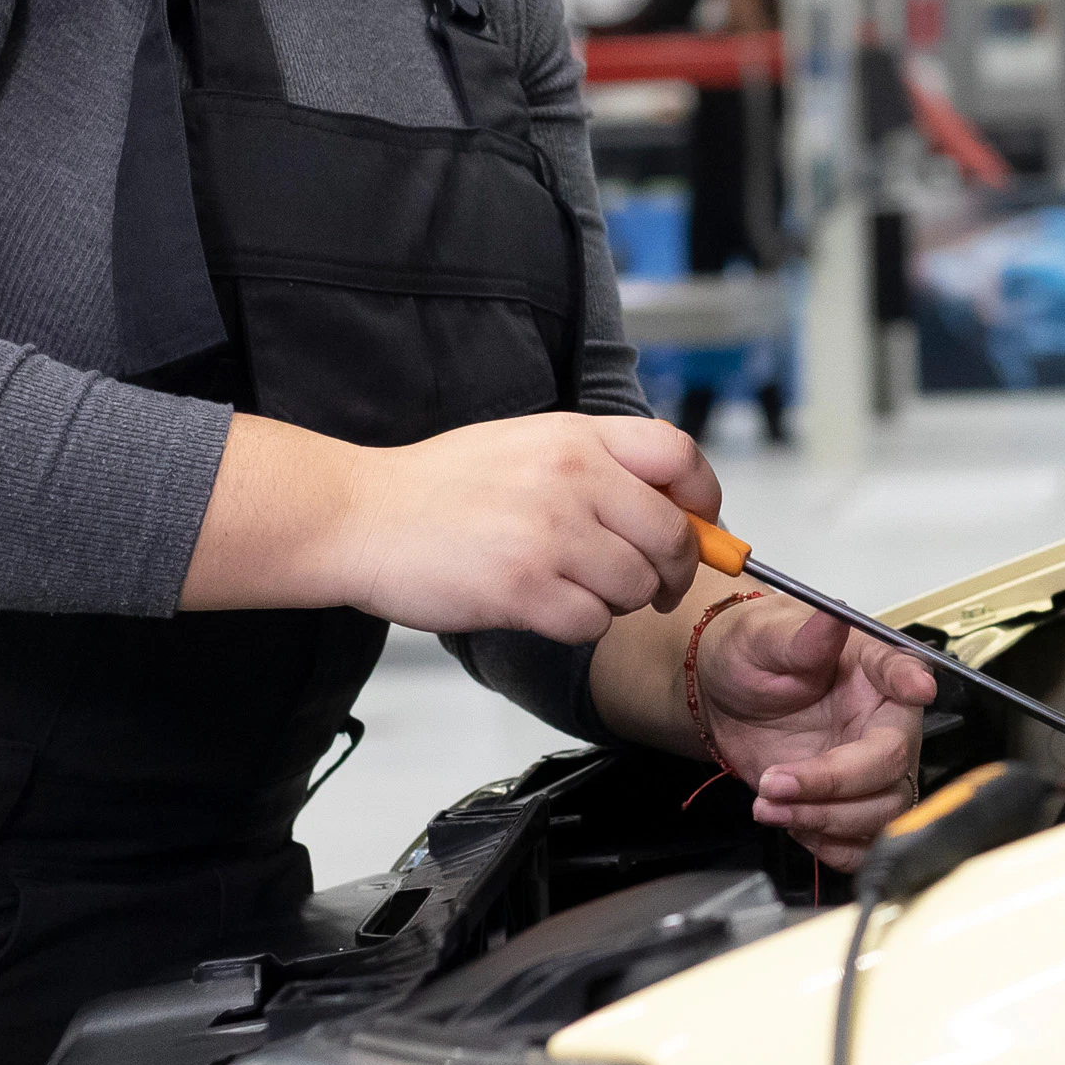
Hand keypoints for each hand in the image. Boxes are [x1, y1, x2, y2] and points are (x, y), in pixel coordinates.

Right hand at [198, 411, 714, 641]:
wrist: (360, 517)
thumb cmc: (439, 488)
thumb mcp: (526, 444)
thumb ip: (597, 466)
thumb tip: (673, 508)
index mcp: (576, 436)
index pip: (679, 457)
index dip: (703, 500)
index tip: (700, 526)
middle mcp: (572, 478)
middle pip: (672, 537)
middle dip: (671, 572)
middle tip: (651, 586)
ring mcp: (549, 533)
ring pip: (636, 587)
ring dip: (617, 602)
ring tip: (573, 589)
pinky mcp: (524, 588)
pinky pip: (592, 625)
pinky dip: (578, 628)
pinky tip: (544, 609)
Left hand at [692, 591, 930, 871]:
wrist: (724, 698)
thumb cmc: (752, 654)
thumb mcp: (764, 636)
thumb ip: (801, 637)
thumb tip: (831, 617)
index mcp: (874, 671)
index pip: (905, 673)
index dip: (912, 683)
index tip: (918, 688)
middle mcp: (884, 722)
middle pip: (893, 766)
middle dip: (836, 785)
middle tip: (777, 782)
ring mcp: (869, 769)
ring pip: (883, 814)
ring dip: (826, 821)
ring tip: (769, 806)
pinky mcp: (848, 805)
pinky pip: (863, 844)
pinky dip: (830, 846)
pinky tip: (789, 824)